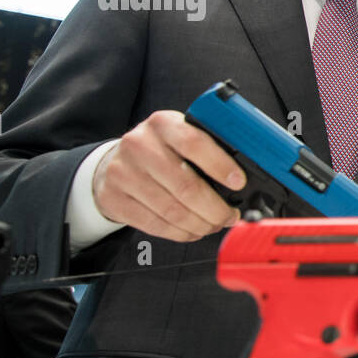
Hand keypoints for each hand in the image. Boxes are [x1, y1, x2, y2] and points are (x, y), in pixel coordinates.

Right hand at [92, 110, 244, 241]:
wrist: (114, 164)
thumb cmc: (160, 151)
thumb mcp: (181, 136)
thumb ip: (208, 149)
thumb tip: (243, 177)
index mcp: (163, 124)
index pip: (195, 143)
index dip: (221, 166)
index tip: (239, 183)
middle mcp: (140, 145)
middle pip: (186, 186)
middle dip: (216, 208)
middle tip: (229, 216)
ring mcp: (123, 173)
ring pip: (172, 210)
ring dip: (201, 224)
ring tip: (214, 225)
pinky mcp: (114, 198)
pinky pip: (155, 224)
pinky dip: (181, 233)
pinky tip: (193, 230)